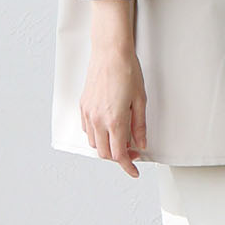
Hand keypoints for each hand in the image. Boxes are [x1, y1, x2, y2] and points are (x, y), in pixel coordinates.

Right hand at [80, 43, 148, 177]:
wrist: (110, 53)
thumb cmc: (127, 72)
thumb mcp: (140, 101)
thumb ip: (139, 126)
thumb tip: (141, 144)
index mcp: (115, 121)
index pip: (119, 154)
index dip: (128, 166)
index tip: (134, 171)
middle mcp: (98, 120)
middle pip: (105, 153)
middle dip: (119, 158)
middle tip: (133, 152)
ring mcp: (88, 113)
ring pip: (94, 144)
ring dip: (107, 147)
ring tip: (121, 140)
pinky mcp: (83, 106)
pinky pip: (87, 130)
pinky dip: (97, 136)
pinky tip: (108, 129)